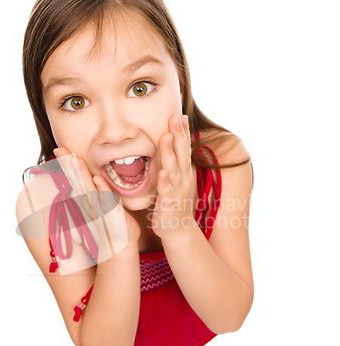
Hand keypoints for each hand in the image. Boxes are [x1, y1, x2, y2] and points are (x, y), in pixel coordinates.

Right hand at [53, 147, 140, 251]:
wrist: (120, 243)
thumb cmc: (110, 221)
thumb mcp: (100, 202)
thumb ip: (95, 189)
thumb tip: (90, 175)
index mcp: (87, 198)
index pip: (76, 178)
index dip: (67, 164)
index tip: (59, 149)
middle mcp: (90, 203)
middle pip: (78, 180)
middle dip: (69, 165)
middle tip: (60, 149)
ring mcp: (99, 209)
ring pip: (88, 188)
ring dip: (81, 174)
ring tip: (75, 159)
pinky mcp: (111, 216)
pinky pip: (105, 201)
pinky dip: (101, 190)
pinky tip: (96, 179)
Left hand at [150, 115, 194, 241]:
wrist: (178, 230)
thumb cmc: (173, 201)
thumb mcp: (174, 178)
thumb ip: (172, 161)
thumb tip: (168, 141)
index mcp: (182, 171)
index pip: (183, 148)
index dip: (182, 132)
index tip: (180, 115)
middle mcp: (182, 178)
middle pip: (181, 153)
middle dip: (178, 134)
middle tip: (176, 117)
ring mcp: (177, 191)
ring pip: (173, 168)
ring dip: (170, 152)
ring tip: (166, 137)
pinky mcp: (168, 204)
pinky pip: (166, 192)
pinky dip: (165, 182)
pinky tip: (163, 173)